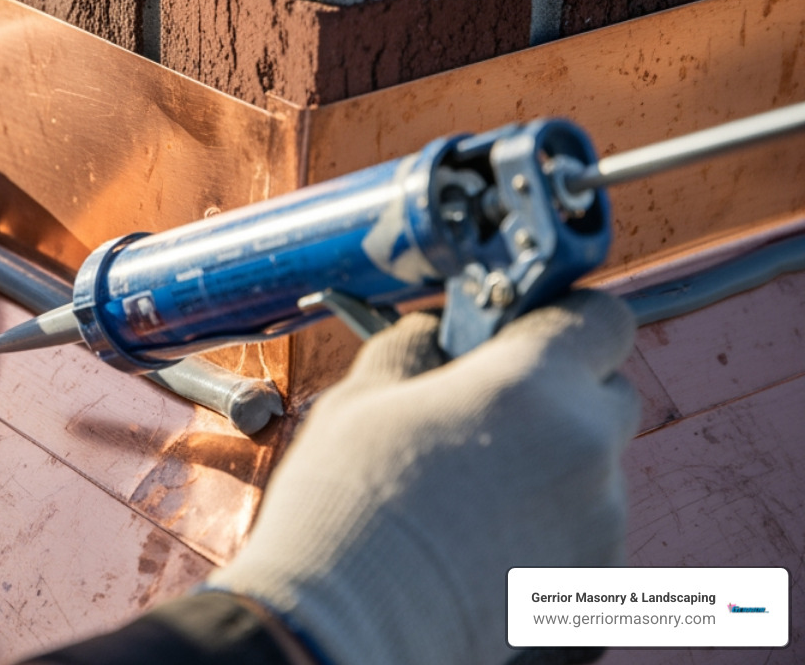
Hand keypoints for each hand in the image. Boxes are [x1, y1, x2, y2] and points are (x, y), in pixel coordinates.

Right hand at [207, 291, 639, 664]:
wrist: (343, 634)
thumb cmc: (343, 511)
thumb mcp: (359, 399)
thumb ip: (413, 348)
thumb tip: (434, 334)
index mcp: (536, 389)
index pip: (602, 318)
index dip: (561, 316)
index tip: (519, 329)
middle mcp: (588, 456)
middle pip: (607, 397)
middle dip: (555, 394)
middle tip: (481, 409)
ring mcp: (600, 534)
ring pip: (590, 473)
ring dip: (544, 468)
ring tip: (460, 497)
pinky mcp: (590, 597)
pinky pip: (580, 541)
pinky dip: (540, 535)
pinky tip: (472, 546)